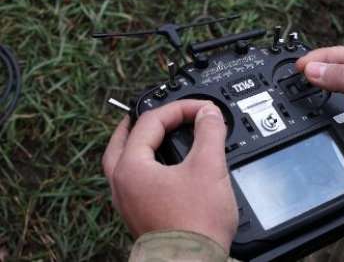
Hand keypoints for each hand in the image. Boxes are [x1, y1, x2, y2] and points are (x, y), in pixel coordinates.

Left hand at [102, 100, 237, 251]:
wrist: (192, 261)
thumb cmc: (195, 223)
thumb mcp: (209, 166)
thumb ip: (209, 132)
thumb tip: (209, 113)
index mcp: (131, 168)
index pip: (149, 121)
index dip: (178, 108)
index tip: (201, 108)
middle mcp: (122, 185)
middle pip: (122, 142)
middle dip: (140, 123)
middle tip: (154, 113)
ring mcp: (127, 204)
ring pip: (123, 164)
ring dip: (139, 145)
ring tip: (154, 138)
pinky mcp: (139, 216)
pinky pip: (133, 182)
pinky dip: (145, 167)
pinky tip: (161, 171)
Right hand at [296, 46, 343, 189]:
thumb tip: (315, 69)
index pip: (341, 56)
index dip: (319, 57)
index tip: (298, 66)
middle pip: (332, 77)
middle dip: (311, 77)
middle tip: (290, 82)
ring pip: (329, 102)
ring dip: (313, 102)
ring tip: (294, 102)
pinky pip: (333, 127)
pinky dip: (320, 126)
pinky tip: (310, 127)